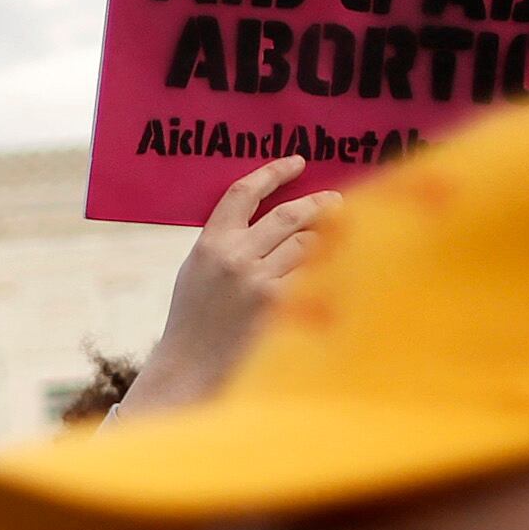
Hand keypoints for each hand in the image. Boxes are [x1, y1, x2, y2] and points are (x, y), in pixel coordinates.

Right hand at [125, 157, 336, 415]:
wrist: (190, 367)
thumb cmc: (194, 318)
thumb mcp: (196, 270)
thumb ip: (227, 240)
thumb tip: (271, 216)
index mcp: (211, 244)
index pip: (244, 193)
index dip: (273, 172)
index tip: (296, 163)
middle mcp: (236, 258)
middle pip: (289, 215)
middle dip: (318, 204)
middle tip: (335, 199)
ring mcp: (260, 282)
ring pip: (308, 243)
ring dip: (327, 236)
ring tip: (338, 234)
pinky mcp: (280, 305)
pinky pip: (313, 275)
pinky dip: (327, 268)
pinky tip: (336, 267)